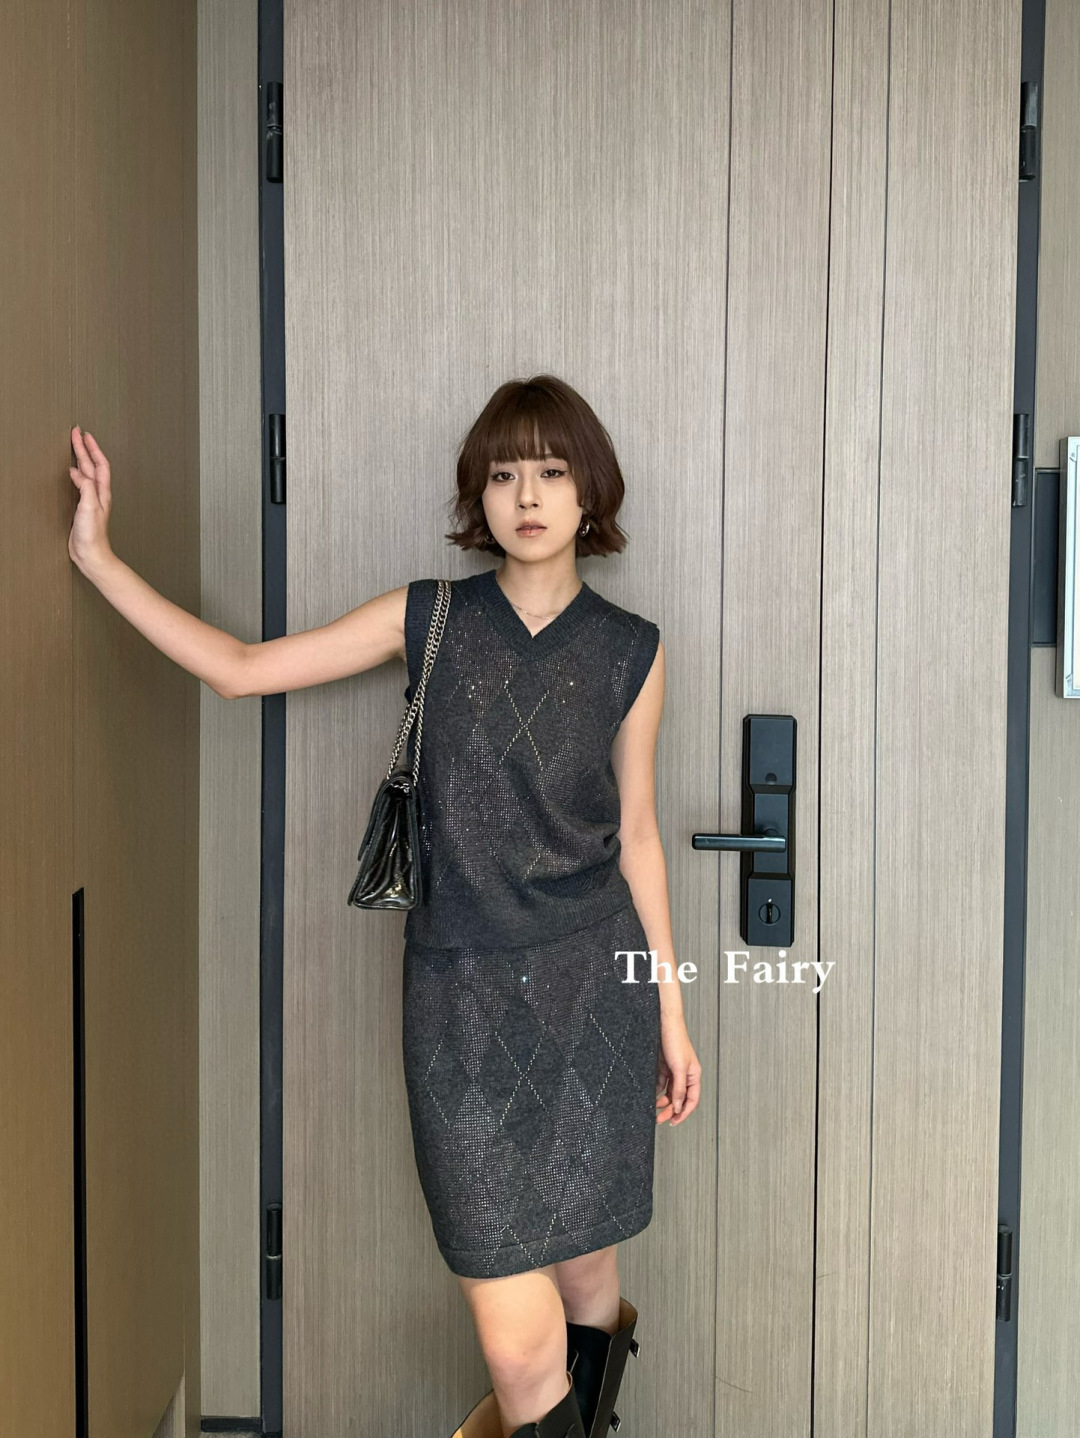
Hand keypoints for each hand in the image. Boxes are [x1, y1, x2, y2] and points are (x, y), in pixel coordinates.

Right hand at [68, 425, 113, 569]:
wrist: (91, 554)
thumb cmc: (92, 534)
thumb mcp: (89, 507)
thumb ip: (86, 487)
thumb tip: (77, 471)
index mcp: (102, 492)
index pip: (99, 464)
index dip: (92, 448)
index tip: (83, 434)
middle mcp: (99, 494)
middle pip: (92, 465)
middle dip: (85, 448)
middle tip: (76, 433)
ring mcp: (91, 500)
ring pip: (87, 472)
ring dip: (82, 458)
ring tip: (76, 446)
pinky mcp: (84, 507)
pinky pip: (81, 483)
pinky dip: (76, 473)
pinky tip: (71, 472)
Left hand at [655, 1013, 700, 1125]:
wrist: (664, 1023)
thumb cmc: (676, 1040)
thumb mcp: (678, 1068)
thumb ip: (679, 1089)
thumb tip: (679, 1106)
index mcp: (694, 1076)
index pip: (691, 1100)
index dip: (683, 1113)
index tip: (674, 1122)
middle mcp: (685, 1075)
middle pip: (680, 1099)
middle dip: (671, 1110)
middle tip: (660, 1119)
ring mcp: (674, 1071)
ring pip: (670, 1093)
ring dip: (663, 1102)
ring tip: (654, 1109)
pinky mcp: (664, 1066)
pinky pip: (662, 1084)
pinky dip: (657, 1091)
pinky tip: (651, 1096)